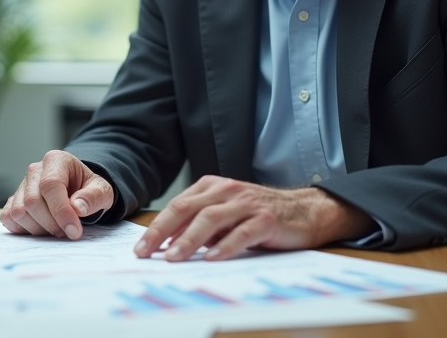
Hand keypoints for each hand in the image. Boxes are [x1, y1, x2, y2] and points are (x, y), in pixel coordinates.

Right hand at [0, 150, 113, 240]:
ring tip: (57, 229)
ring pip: (19, 212)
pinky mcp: (13, 200)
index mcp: (56, 160)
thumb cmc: (89, 189)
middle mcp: (34, 170)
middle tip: (67, 232)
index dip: (61, 211)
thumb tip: (78, 207)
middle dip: (51, 224)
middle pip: (32, 202)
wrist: (79, 189)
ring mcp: (21, 186)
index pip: (50, 185)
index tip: (74, 231)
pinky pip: (8, 218)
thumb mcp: (102, 190)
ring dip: (39, 229)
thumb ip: (93, 197)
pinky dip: (23, 229)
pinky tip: (42, 228)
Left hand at [135, 176, 373, 261]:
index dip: (157, 227)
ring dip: (189, 240)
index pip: (178, 206)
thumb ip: (202, 225)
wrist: (305, 211)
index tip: (141, 248)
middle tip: (146, 253)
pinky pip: (241, 233)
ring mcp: (246, 204)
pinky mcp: (265, 219)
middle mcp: (227, 191)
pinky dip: (224, 246)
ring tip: (174, 258)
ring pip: (210, 220)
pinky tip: (211, 259)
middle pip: (188, 210)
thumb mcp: (227, 215)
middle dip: (163, 232)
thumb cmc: (260, 215)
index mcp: (213, 187)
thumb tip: (170, 245)